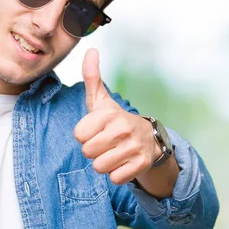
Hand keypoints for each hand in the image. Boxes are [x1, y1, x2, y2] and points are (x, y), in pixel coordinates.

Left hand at [74, 48, 159, 184]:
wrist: (149, 139)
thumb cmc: (115, 120)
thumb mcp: (101, 100)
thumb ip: (92, 77)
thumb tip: (90, 50)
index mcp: (109, 113)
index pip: (79, 135)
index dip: (85, 135)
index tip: (96, 130)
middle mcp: (123, 128)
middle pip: (87, 152)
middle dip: (93, 150)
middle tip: (105, 142)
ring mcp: (134, 147)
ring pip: (99, 167)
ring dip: (104, 163)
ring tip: (113, 152)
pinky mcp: (141, 164)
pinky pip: (115, 178)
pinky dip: (117, 174)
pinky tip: (123, 162)